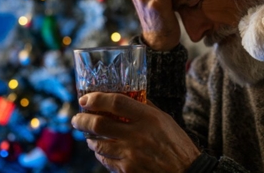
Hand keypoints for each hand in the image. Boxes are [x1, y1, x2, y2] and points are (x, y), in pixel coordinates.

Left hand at [71, 92, 199, 171]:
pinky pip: (106, 161)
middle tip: (76, 119)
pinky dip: (100, 155)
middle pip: (99, 124)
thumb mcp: (165, 119)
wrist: (187, 171)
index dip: (96, 99)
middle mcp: (137, 135)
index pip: (116, 103)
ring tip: (89, 136)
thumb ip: (145, 108)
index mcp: (148, 118)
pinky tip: (101, 151)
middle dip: (82, 120)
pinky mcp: (128, 170)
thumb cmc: (177, 144)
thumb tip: (127, 97)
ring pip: (98, 145)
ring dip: (90, 139)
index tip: (85, 99)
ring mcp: (131, 154)